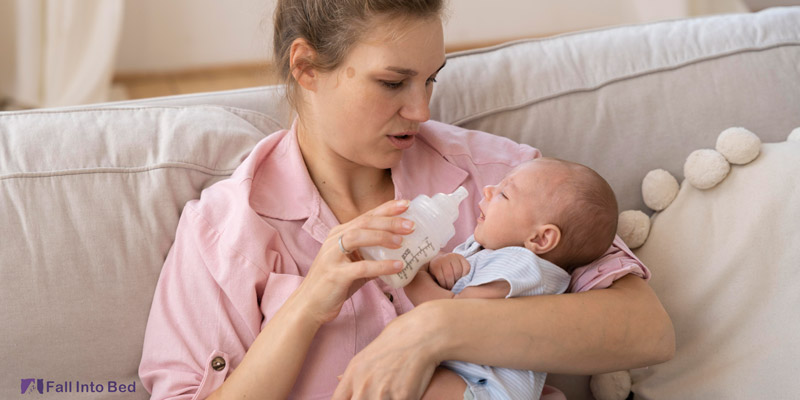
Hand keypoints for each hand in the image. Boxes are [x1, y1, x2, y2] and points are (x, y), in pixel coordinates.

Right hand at [294, 199, 414, 324]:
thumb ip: (372, 258)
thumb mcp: (354, 266)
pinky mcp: (335, 274)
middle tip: (411, 224)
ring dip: (382, 237)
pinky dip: (381, 266)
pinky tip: (397, 266)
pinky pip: (361, 267)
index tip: (407, 204)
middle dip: (389, 220)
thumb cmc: (333, 285)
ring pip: (358, 237)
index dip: (387, 208)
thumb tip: (399, 255)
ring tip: (402, 241)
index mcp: (339, 234)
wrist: (310, 305)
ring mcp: (332, 256)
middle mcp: (334, 240)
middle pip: (364, 222)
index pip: (366, 216)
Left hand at [333, 302, 444, 399]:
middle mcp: (363, 386)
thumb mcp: (366, 354)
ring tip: (392, 390)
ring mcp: (382, 393)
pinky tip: (406, 390)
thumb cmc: (395, 341)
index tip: (354, 398)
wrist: (421, 334)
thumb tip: (337, 379)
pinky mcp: (402, 397)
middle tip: (379, 393)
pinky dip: (404, 398)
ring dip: (387, 399)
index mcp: (353, 375)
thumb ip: (352, 373)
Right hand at [428, 253, 469, 289]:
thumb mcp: (456, 268)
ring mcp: (443, 260)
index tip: (461, 282)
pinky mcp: (435, 265)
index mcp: (459, 257)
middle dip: (456, 282)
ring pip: (449, 275)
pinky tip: (443, 285)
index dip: (465, 277)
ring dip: (449, 284)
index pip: (467, 268)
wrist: (434, 263)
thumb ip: (462, 273)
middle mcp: (451, 256)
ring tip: (449, 287)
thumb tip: (464, 284)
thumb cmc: (448, 269)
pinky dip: (443, 283)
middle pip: (457, 272)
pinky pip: (441, 277)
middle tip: (454, 287)